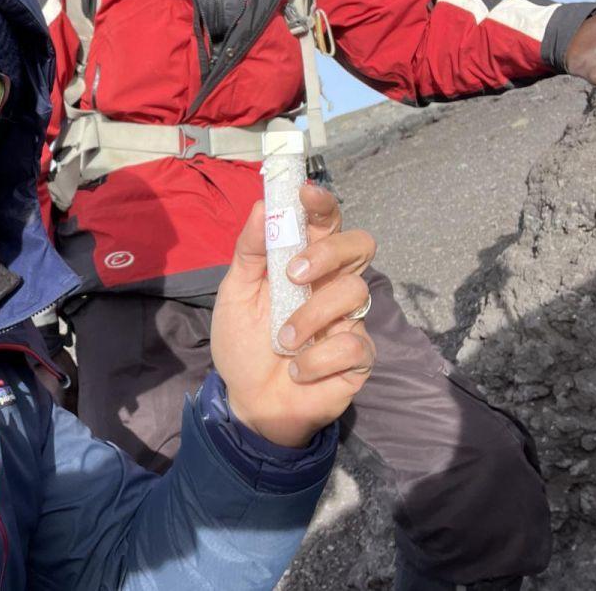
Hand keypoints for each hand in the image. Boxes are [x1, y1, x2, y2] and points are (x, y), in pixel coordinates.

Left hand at [210, 186, 375, 447]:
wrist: (250, 402)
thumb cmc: (244, 343)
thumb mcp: (236, 294)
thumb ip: (249, 251)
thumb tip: (262, 205)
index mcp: (304, 262)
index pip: (325, 222)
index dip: (321, 203)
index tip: (305, 192)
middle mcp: (332, 284)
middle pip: (360, 244)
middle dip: (329, 252)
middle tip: (295, 275)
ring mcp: (350, 318)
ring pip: (355, 292)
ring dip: (311, 317)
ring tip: (283, 341)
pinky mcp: (359, 356)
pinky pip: (354, 344)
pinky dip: (318, 359)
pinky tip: (298, 370)